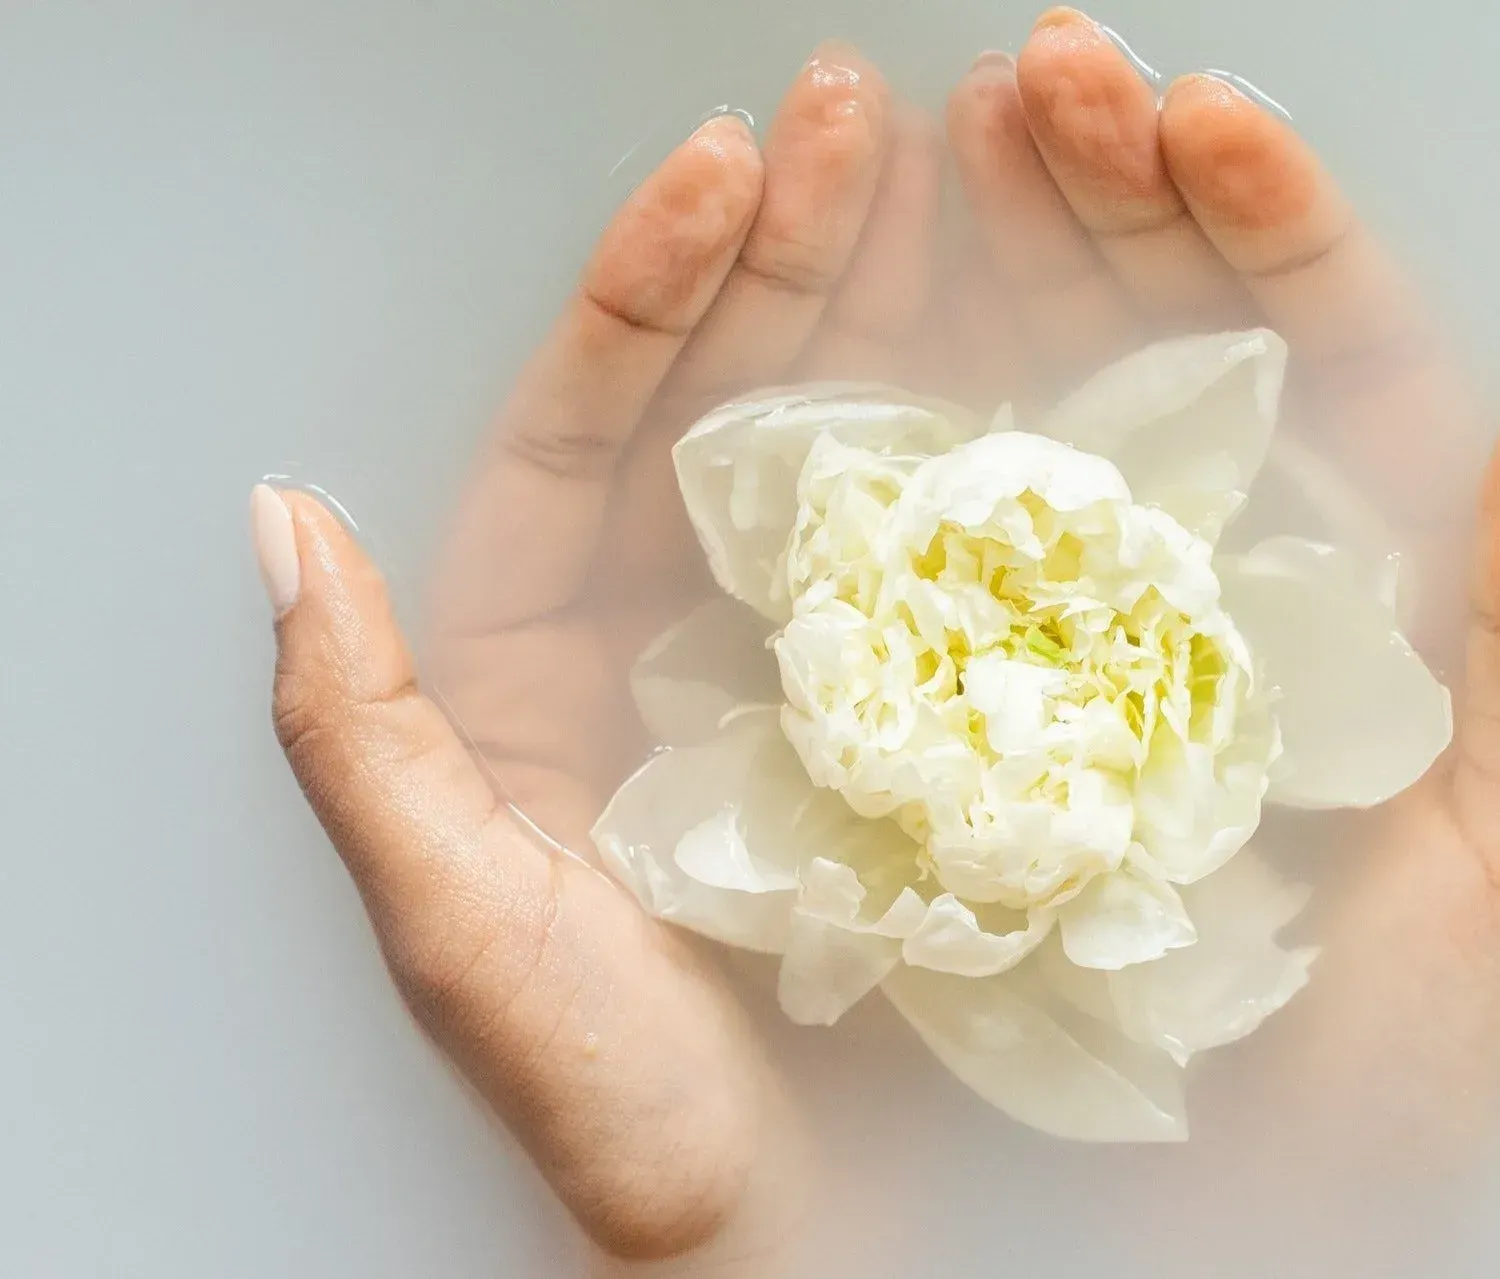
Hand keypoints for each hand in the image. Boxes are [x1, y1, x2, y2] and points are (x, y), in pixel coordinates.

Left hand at [255, 42, 943, 1260]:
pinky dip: (984, 443)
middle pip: (729, 405)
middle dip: (789, 248)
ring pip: (845, 448)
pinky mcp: (931, 711)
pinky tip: (1029, 340)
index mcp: (543, 659)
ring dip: (894, 301)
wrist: (808, 1233)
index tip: (718, 168)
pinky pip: (947, 554)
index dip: (651, 294)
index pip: (592, 433)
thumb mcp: (454, 923)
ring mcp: (818, 662)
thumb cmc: (622, 1105)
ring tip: (952, 163)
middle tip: (859, 111)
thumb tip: (281, 523)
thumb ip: (351, 732)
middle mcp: (678, 637)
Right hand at [945, 7, 1499, 1193]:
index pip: (1315, 361)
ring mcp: (1053, 633)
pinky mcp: (927, 697)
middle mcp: (1192, 590)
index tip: (1202, 112)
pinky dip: (872, 403)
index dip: (1261, 225)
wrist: (1172, 1245)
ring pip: (1021, 400)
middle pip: (1154, 344)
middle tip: (1039, 76)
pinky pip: (899, 525)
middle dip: (1098, 193)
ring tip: (935, 131)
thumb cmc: (1374, 1091)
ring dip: (980, 253)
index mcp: (1343, 595)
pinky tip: (833, 299)